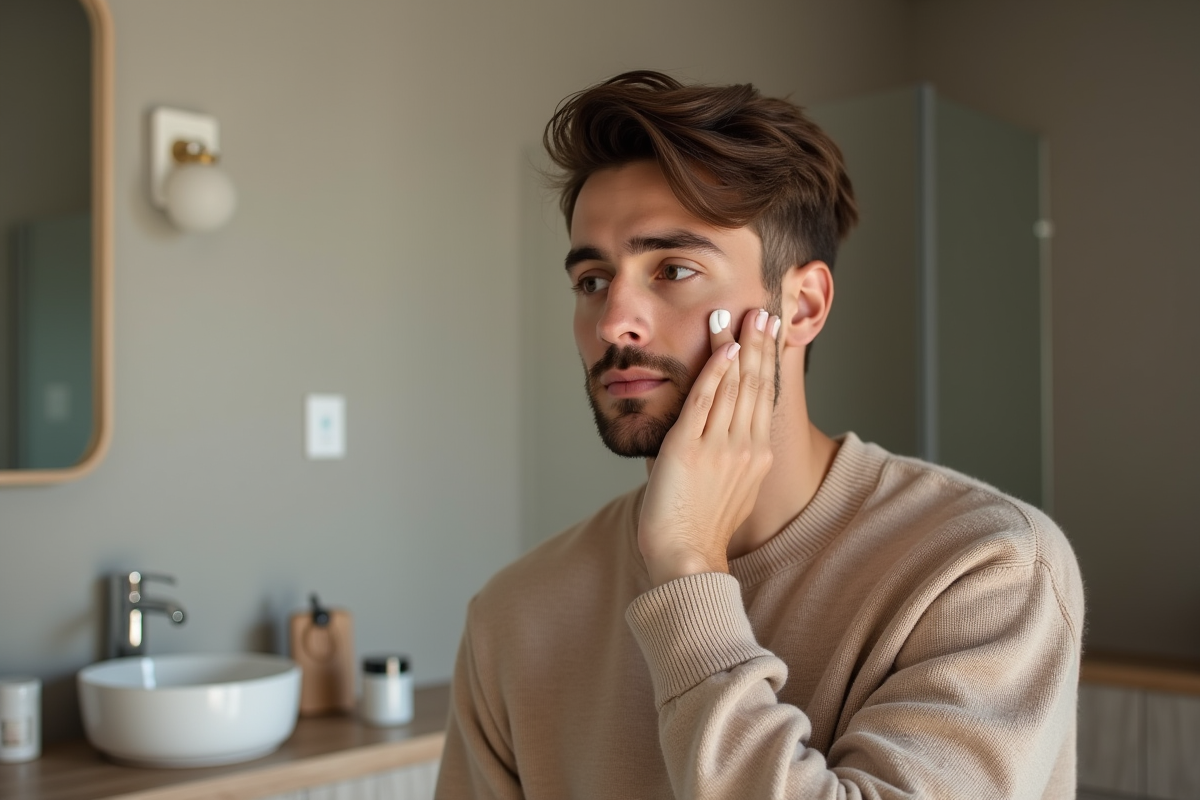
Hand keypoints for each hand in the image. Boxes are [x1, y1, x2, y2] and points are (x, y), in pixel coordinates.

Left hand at [638, 307, 779, 586]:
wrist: (687, 557)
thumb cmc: (701, 528)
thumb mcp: (734, 490)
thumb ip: (736, 461)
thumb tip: (732, 441)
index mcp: (757, 455)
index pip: (765, 397)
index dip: (768, 361)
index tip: (771, 334)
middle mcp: (745, 446)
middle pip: (755, 383)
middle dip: (758, 344)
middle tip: (763, 311)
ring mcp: (719, 446)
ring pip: (732, 384)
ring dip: (733, 345)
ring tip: (736, 315)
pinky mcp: (689, 447)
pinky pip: (704, 400)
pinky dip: (714, 370)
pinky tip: (721, 347)